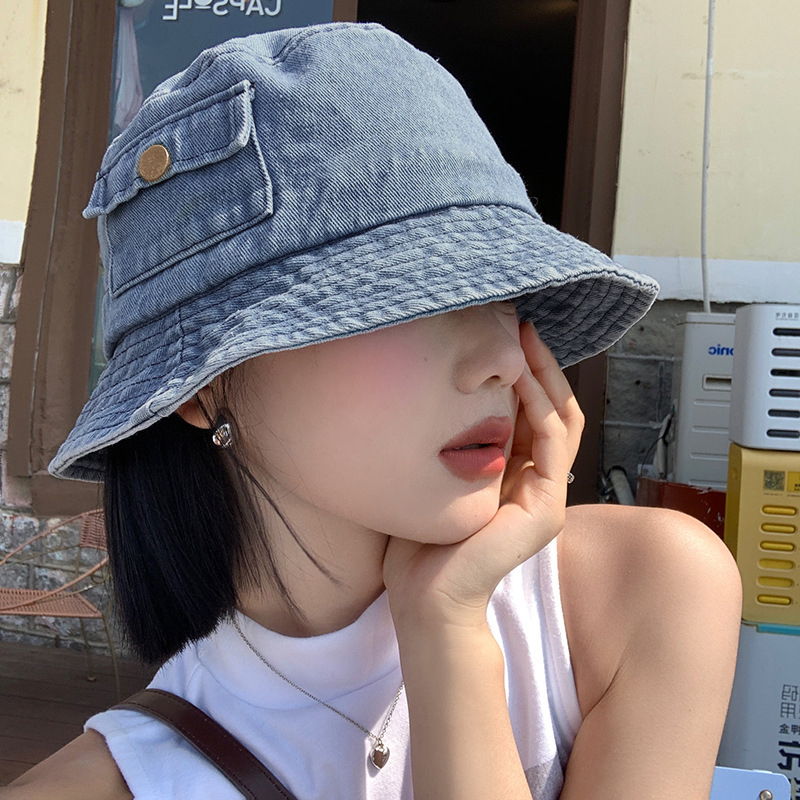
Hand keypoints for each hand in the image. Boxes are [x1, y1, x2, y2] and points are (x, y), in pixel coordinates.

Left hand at [383, 322, 583, 629]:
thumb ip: (451, 442)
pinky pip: (553, 443)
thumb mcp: (438, 475)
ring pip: (561, 420)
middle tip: (522, 324)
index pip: (534, 415)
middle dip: (541, 365)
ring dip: (545, 375)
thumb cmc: (420, 541)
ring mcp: (546, 497)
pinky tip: (520, 377)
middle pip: (554, 410)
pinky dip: (541, 405)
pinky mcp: (545, 509)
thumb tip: (434, 395)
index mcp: (516, 476)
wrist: (425, 596)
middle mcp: (537, 483)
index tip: (507, 337)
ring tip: (525, 339)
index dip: (527, 374)